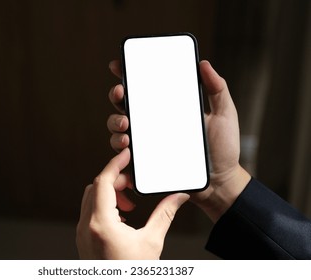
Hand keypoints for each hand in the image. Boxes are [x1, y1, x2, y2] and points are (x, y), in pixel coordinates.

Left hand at [76, 148, 189, 258]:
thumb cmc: (132, 273)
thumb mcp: (152, 242)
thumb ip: (164, 214)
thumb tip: (178, 196)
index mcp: (101, 224)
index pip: (104, 181)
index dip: (115, 164)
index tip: (125, 154)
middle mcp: (87, 226)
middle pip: (96, 187)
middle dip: (116, 180)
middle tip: (134, 187)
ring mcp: (82, 233)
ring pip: (90, 198)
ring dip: (110, 193)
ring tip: (130, 204)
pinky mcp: (83, 239)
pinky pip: (89, 212)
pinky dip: (104, 205)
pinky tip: (121, 217)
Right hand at [107, 60, 250, 222]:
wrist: (220, 182)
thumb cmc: (223, 149)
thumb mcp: (224, 115)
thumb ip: (218, 89)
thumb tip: (204, 64)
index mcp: (169, 108)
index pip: (145, 87)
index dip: (128, 74)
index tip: (118, 65)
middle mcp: (153, 123)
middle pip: (125, 104)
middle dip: (116, 95)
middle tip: (121, 93)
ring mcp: (147, 142)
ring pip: (118, 127)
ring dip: (115, 121)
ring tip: (125, 124)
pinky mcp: (145, 162)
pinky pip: (124, 153)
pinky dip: (119, 147)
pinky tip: (127, 145)